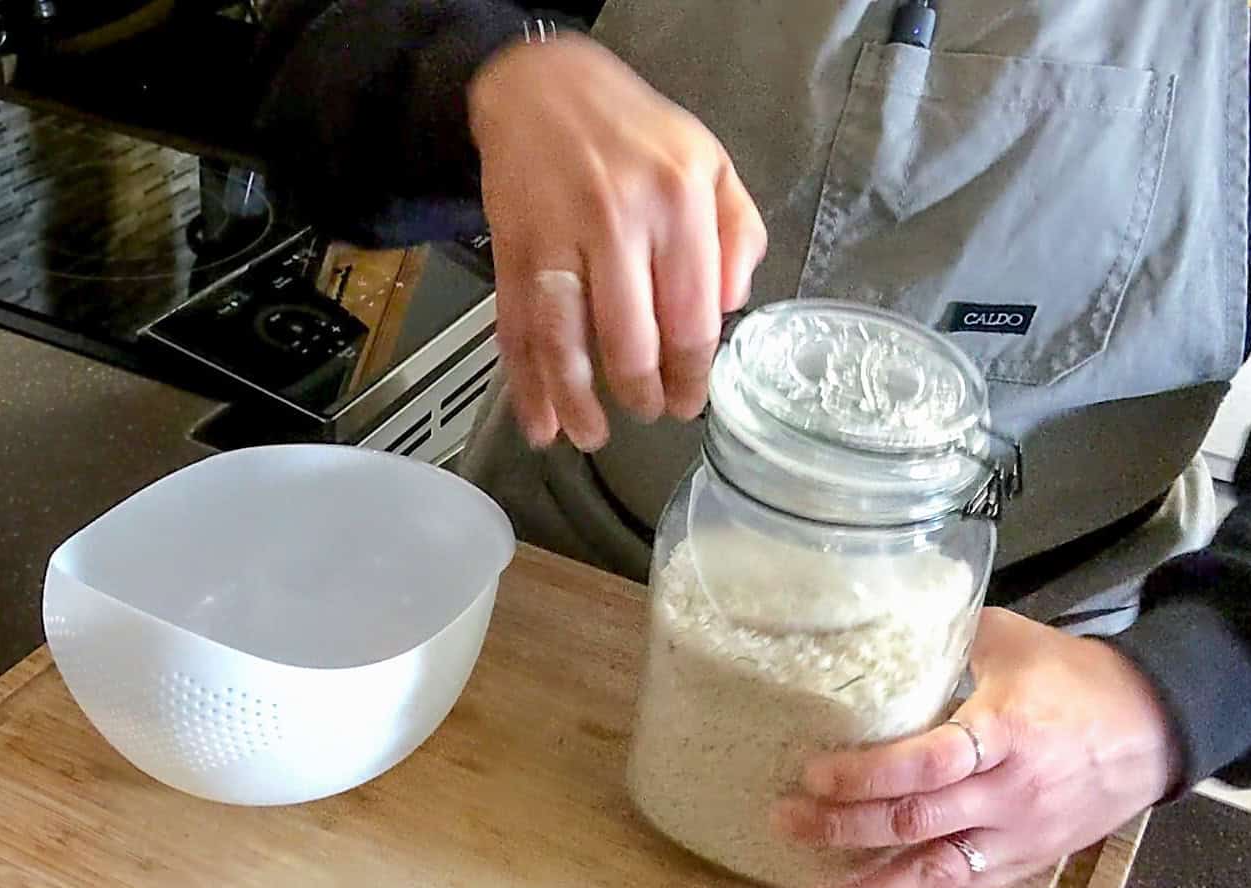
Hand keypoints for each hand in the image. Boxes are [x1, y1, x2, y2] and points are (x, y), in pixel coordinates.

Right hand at [468, 35, 766, 450]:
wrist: (542, 88)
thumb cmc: (634, 131)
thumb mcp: (711, 162)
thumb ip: (737, 233)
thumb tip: (731, 306)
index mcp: (676, 202)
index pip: (691, 315)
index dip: (692, 372)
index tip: (691, 400)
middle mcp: (616, 221)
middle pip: (630, 340)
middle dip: (643, 393)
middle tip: (652, 412)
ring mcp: (557, 238)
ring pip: (565, 342)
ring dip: (579, 402)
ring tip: (591, 436)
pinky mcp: (513, 250)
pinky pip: (517, 329)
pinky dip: (525, 382)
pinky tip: (538, 420)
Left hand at [775, 608, 1181, 887]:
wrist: (1157, 727)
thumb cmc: (1077, 677)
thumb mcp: (1013, 640)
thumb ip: (948, 635)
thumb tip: (879, 619)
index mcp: (1005, 731)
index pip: (928, 761)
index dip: (868, 774)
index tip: (814, 775)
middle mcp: (1009, 793)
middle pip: (919, 821)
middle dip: (845, 828)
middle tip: (785, 824)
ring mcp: (1018, 837)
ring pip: (938, 874)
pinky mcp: (1026, 864)